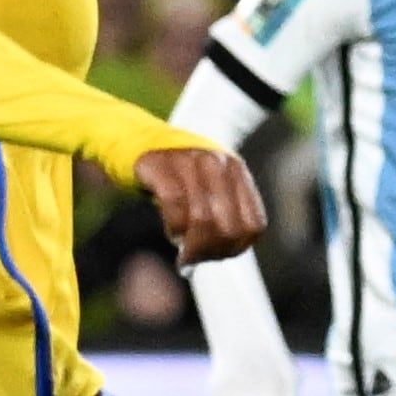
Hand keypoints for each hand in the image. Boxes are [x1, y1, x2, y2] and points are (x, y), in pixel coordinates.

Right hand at [137, 144, 264, 265]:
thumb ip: (226, 217)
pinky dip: (174, 226)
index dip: (235, 248)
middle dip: (210, 250)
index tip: (215, 253)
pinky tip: (172, 231)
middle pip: (229, 228)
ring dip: (191, 243)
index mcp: (237, 172)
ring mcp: (189, 161)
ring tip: (181, 243)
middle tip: (193, 255)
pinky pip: (174, 205)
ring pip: (203, 219)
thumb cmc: (182, 177)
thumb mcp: (212, 190)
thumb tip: (224, 253)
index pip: (253, 226)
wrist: (142, 140)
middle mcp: (218, 164)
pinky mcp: (160, 165)